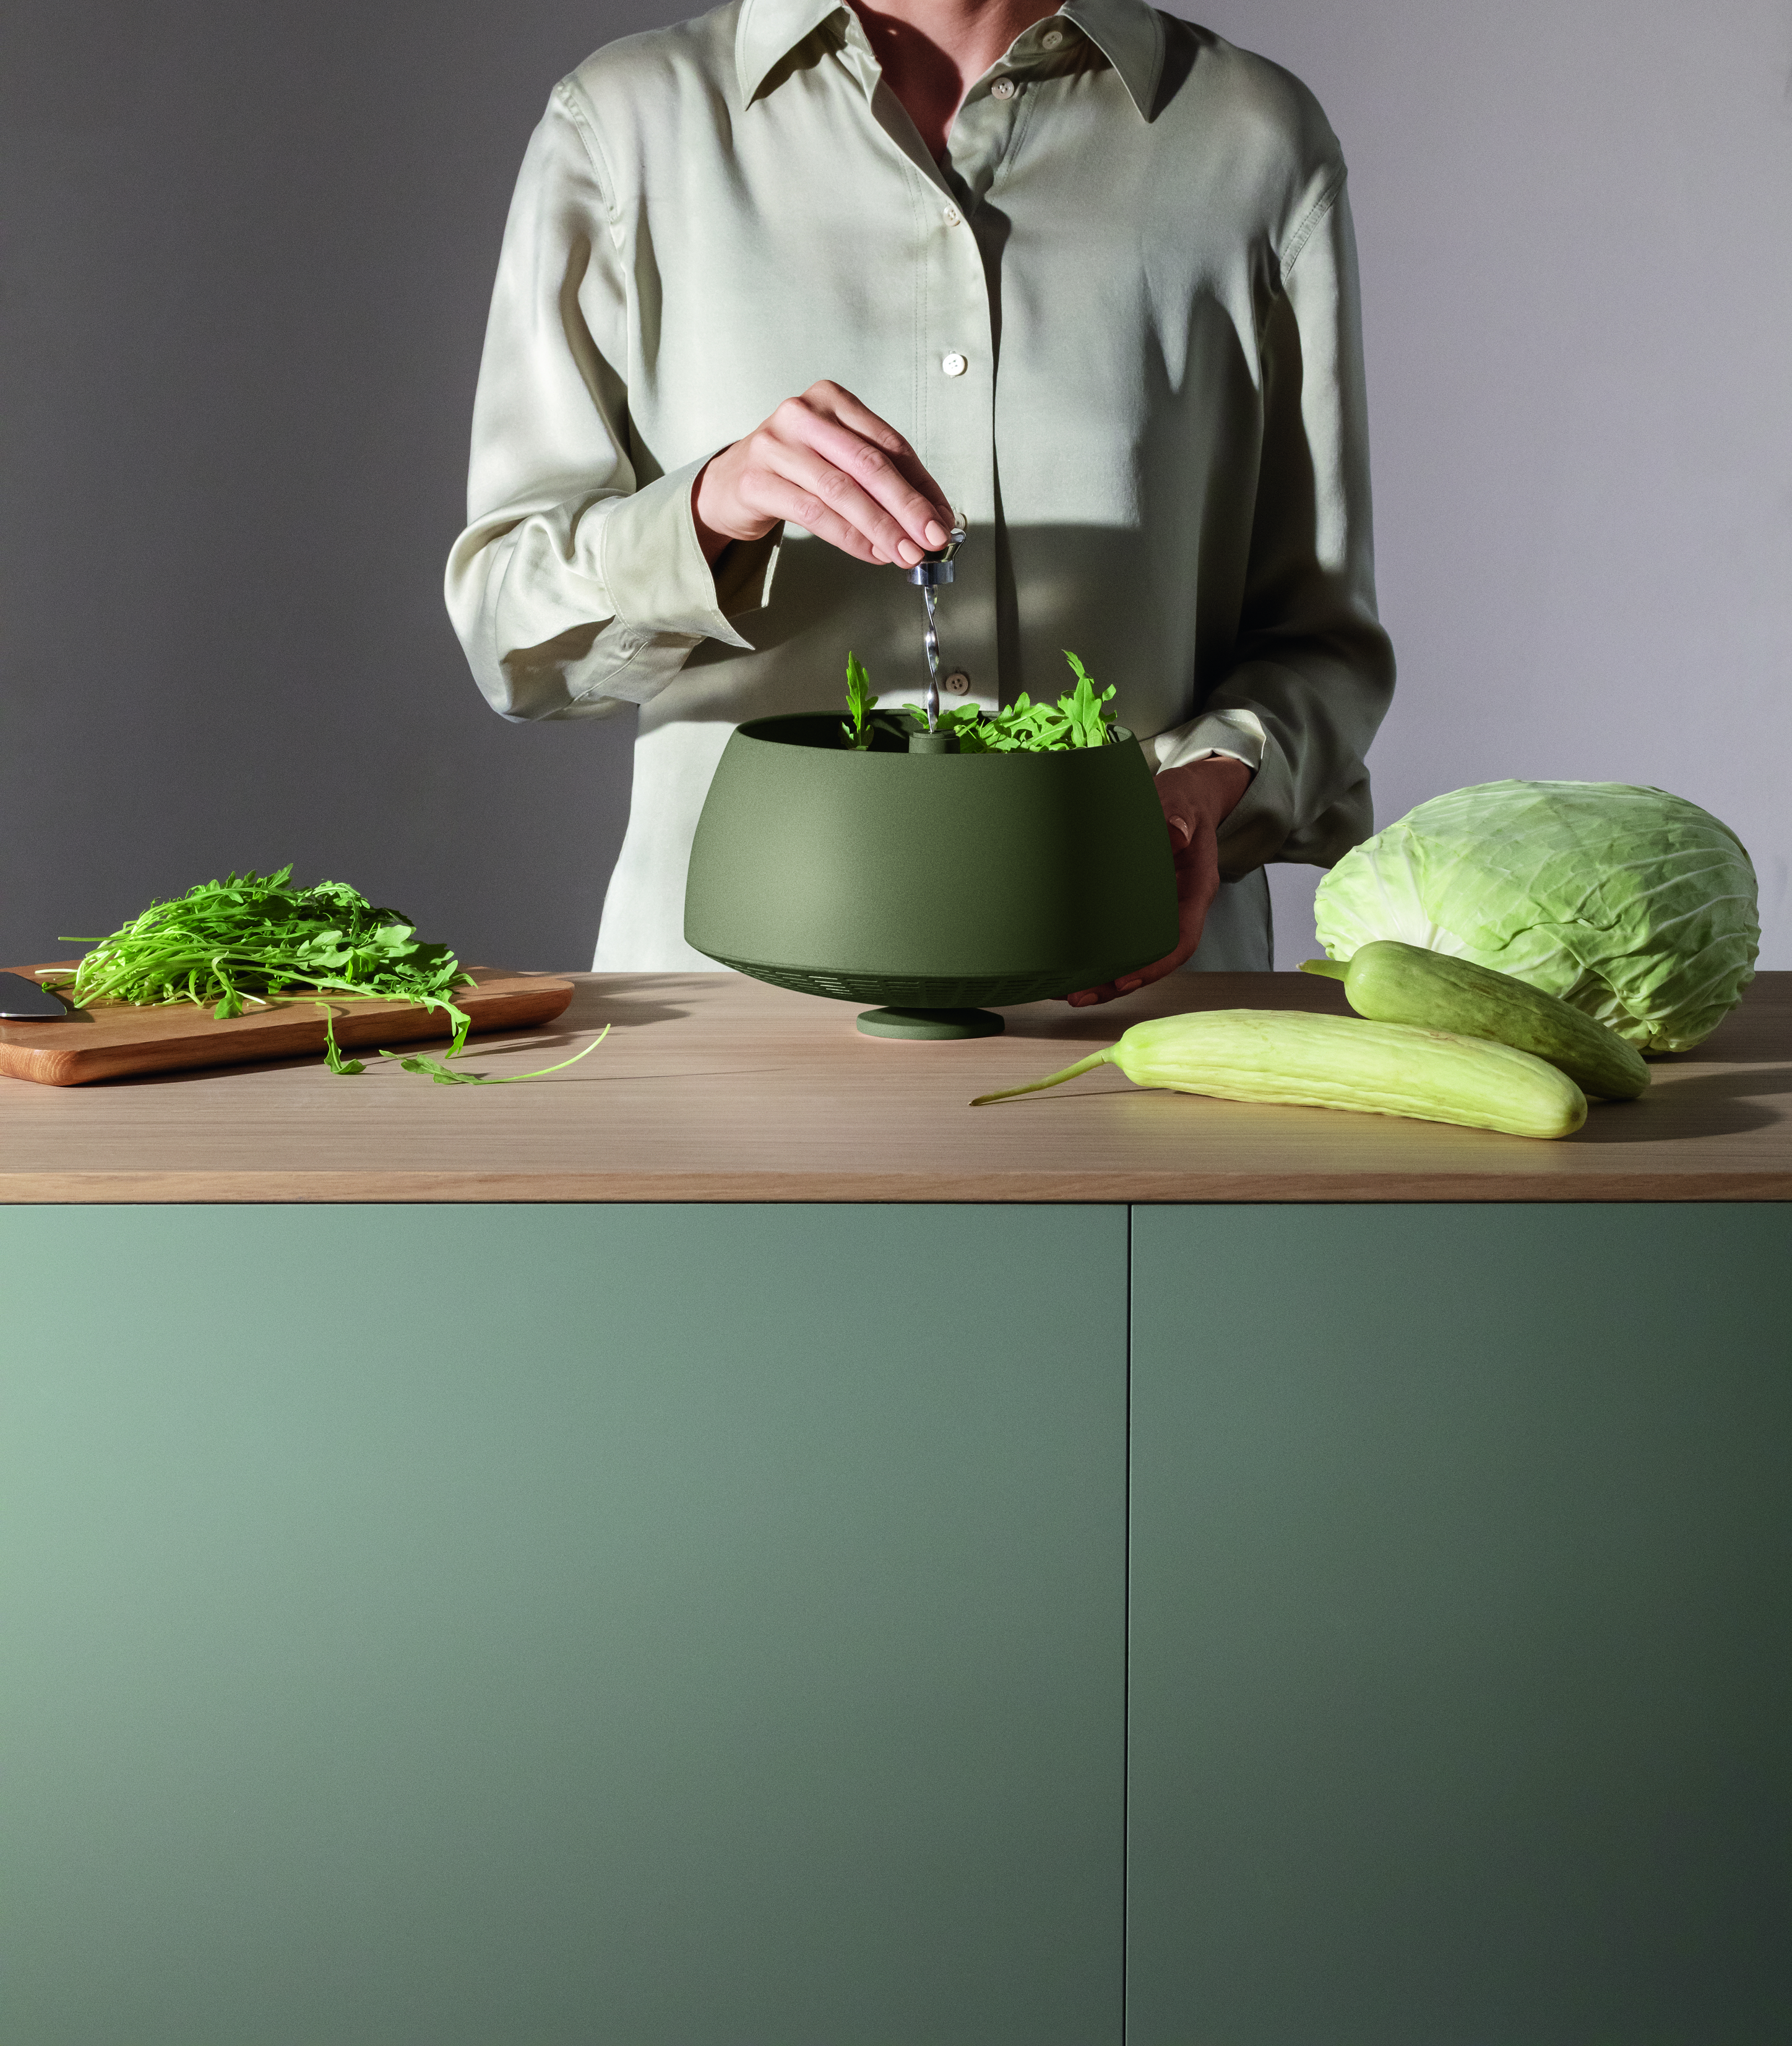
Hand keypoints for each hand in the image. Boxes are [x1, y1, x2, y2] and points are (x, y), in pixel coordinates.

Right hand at [693, 380, 953, 570]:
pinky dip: (849, 537)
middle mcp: (803, 415)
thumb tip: (930, 515)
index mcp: (831, 399)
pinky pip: (814, 514)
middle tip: (931, 537)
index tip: (942, 516)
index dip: (921, 485)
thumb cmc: (791, 468)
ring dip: (881, 528)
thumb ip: (880, 480)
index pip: (889, 443)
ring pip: (843, 491)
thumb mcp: (837, 458)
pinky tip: (871, 553)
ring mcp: (776, 445)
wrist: (729, 483)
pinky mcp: (758, 481)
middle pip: (869, 465)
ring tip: (905, 552)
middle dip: (907, 507)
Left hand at [1067, 755, 1254, 1004]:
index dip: (1155, 964)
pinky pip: (1123, 938)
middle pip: (1153, 959)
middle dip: (1118, 983)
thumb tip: (1175, 833)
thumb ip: (1181, 819)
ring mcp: (1160, 910)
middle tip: (1079, 995)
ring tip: (1065, 991)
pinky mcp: (1141, 907)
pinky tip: (1068, 966)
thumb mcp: (1184, 803)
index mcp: (1196, 890)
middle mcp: (1179, 908)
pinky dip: (1099, 956)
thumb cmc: (1186, 803)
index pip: (1182, 939)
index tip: (1125, 979)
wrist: (1188, 799)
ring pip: (1136, 955)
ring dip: (1104, 978)